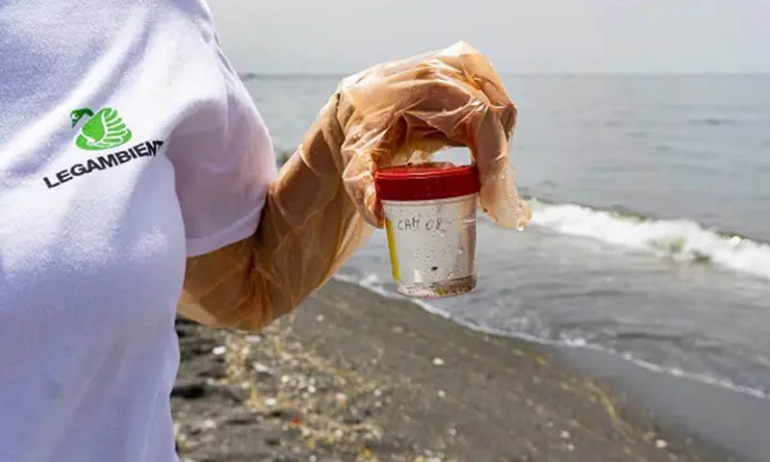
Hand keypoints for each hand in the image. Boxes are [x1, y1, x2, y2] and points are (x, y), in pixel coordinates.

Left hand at [334, 41, 530, 229]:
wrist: (358, 102)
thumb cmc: (360, 125)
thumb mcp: (354, 153)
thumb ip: (361, 184)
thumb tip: (378, 215)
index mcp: (427, 80)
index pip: (479, 115)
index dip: (493, 157)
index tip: (490, 196)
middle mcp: (452, 69)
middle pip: (500, 115)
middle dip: (500, 163)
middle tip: (493, 205)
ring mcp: (465, 72)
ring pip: (503, 116)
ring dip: (500, 156)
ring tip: (488, 196)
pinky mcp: (471, 84)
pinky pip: (496, 115)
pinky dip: (496, 147)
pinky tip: (485, 177)